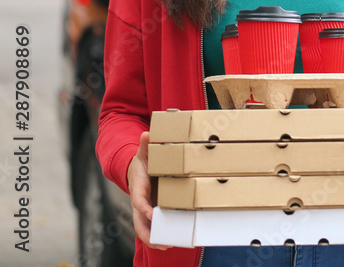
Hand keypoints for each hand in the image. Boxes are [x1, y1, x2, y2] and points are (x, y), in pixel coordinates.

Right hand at [126, 131, 167, 249]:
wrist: (138, 169)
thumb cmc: (144, 161)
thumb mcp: (145, 152)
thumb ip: (146, 144)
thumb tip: (147, 134)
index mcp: (138, 187)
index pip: (138, 200)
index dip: (144, 207)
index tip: (151, 214)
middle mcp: (140, 201)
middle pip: (139, 221)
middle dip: (147, 232)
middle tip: (160, 241)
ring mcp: (145, 208)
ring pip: (144, 227)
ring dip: (154, 238)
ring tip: (167, 245)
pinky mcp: (152, 211)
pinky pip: (153, 226)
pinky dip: (159, 234)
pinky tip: (170, 242)